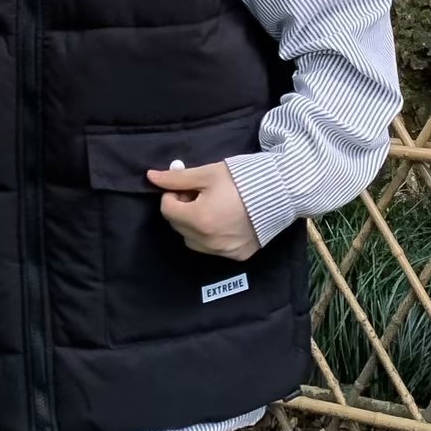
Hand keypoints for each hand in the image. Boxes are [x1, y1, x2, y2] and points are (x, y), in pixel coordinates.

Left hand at [146, 162, 260, 260]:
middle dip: (182, 209)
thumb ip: (177, 178)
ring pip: (193, 240)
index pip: (167, 209)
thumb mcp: (207, 174)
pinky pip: (213, 249)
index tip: (187, 186)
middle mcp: (208, 242)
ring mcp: (223, 252)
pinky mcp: (237, 256)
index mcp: (198, 219)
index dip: (173, 194)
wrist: (280, 192)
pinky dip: (211, 237)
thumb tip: (150, 177)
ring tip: (211, 207)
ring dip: (193, 225)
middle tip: (199, 194)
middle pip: (178, 226)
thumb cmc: (240, 179)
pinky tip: (224, 220)